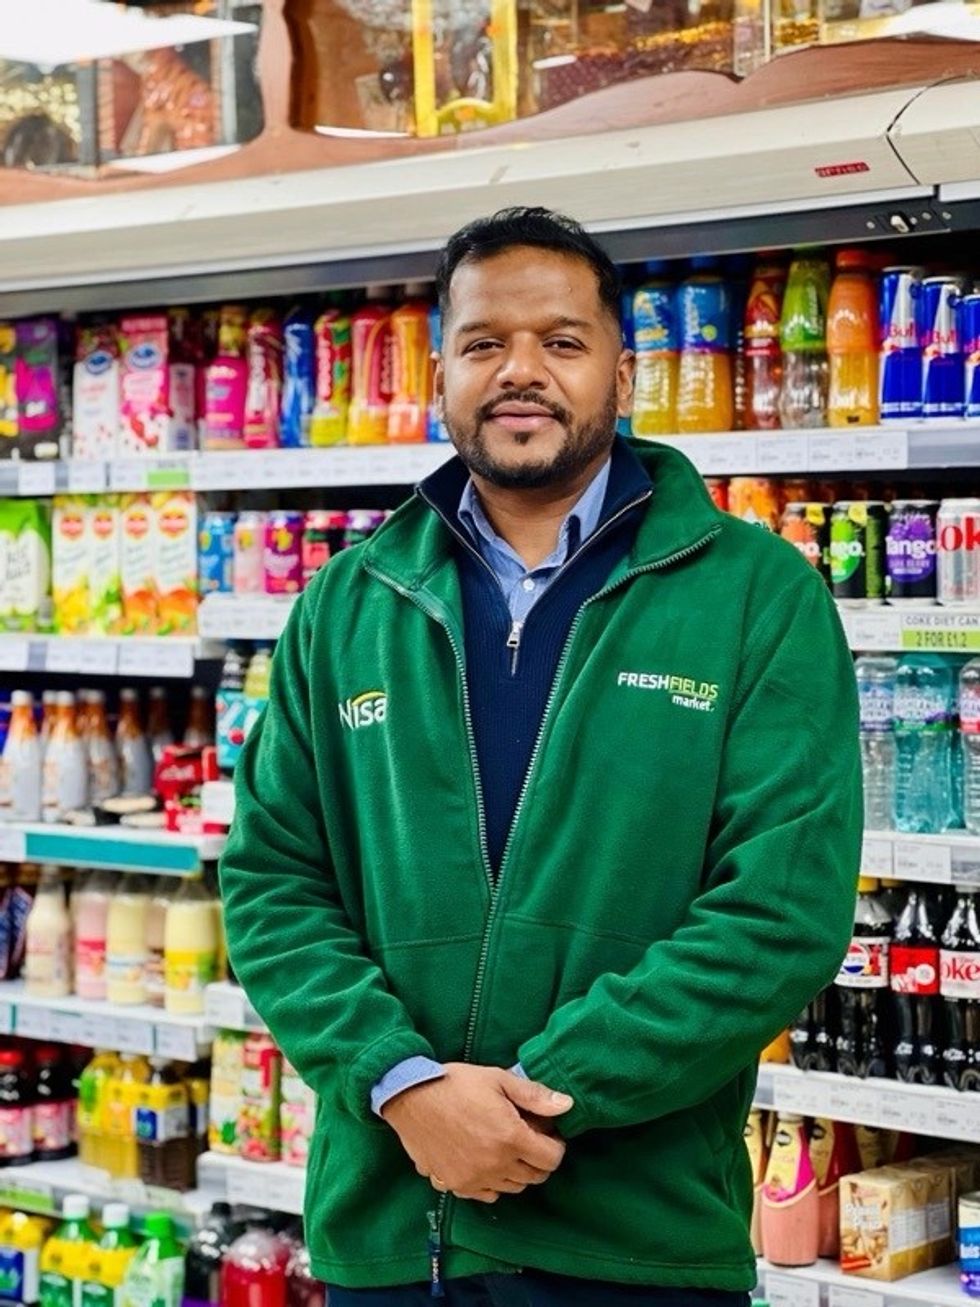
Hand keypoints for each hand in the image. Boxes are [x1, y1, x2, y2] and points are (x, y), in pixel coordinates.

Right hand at [381, 1062, 572, 1202]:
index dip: (556, 1144)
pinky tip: (485, 1160)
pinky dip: (494, 1182)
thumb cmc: (455, 1084)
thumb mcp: (497, 1079)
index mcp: (510, 1138)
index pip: (552, 1158)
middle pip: (535, 1176)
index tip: (547, 1132)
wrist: (410, 1098)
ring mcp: (474, 1179)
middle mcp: (495, 1165)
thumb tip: (567, 1105)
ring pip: (513, 1187)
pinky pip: (488, 1194)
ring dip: (517, 1170)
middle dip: (539, 1158)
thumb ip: (534, 1095)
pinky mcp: (455, 1185)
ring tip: (506, 1146)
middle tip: (528, 1136)